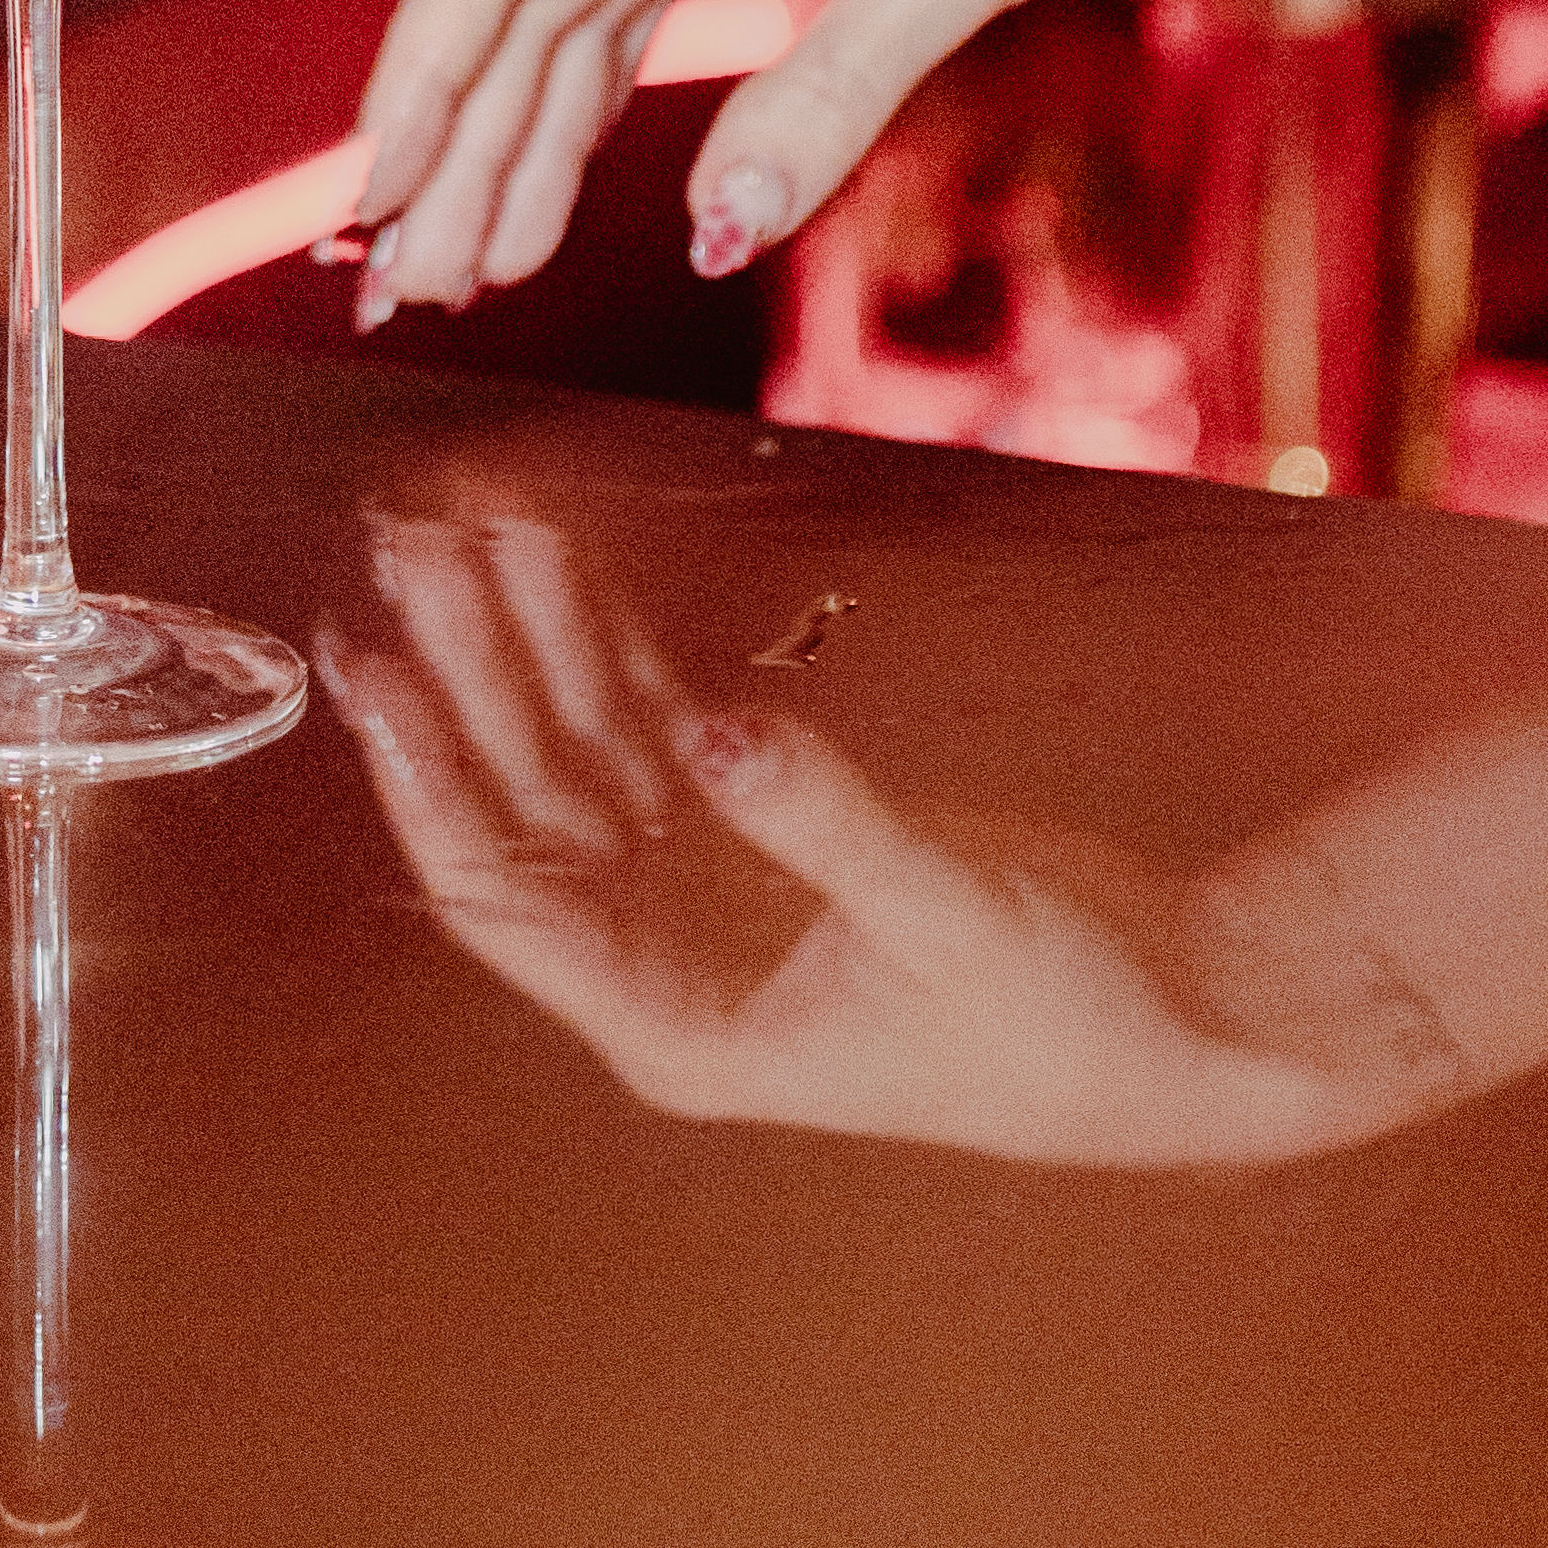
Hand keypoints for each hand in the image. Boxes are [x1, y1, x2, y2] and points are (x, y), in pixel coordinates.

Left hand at [327, 510, 1334, 1163]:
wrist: (1175, 1025)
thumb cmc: (1060, 1022)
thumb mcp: (942, 919)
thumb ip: (824, 822)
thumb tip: (716, 730)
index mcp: (677, 1026)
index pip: (504, 896)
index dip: (429, 780)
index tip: (373, 671)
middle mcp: (662, 961)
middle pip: (520, 798)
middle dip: (459, 669)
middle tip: (403, 544)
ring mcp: (701, 893)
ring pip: (576, 747)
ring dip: (523, 638)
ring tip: (463, 521)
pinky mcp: (754, 833)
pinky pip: (649, 723)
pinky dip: (606, 643)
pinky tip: (561, 557)